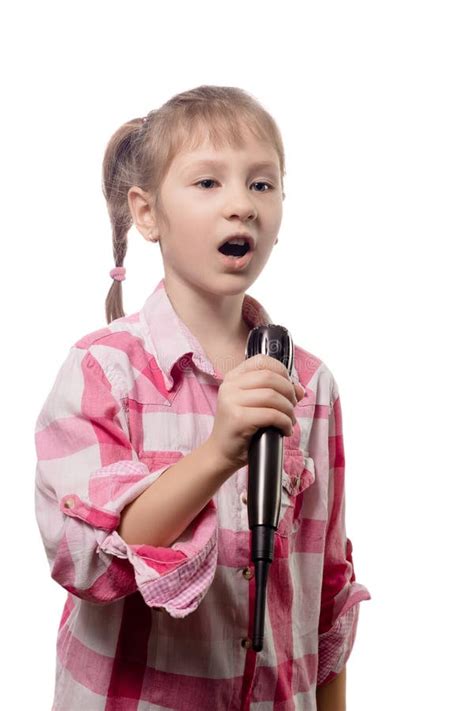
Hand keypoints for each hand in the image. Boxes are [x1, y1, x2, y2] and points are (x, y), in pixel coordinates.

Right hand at [207, 354, 304, 474]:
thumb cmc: (241, 430)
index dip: (281, 371)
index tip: (289, 387)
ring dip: (288, 409)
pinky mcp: (238, 418)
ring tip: (289, 421)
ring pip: (272, 396)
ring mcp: (231, 401)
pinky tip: (285, 430)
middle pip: (270, 377)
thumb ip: (276, 392)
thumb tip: (299, 389)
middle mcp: (230, 386)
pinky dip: (285, 422)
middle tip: (292, 407)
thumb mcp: (256, 405)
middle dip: (289, 392)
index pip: (262, 361)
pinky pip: (271, 415)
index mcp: (233, 378)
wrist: (221, 453)